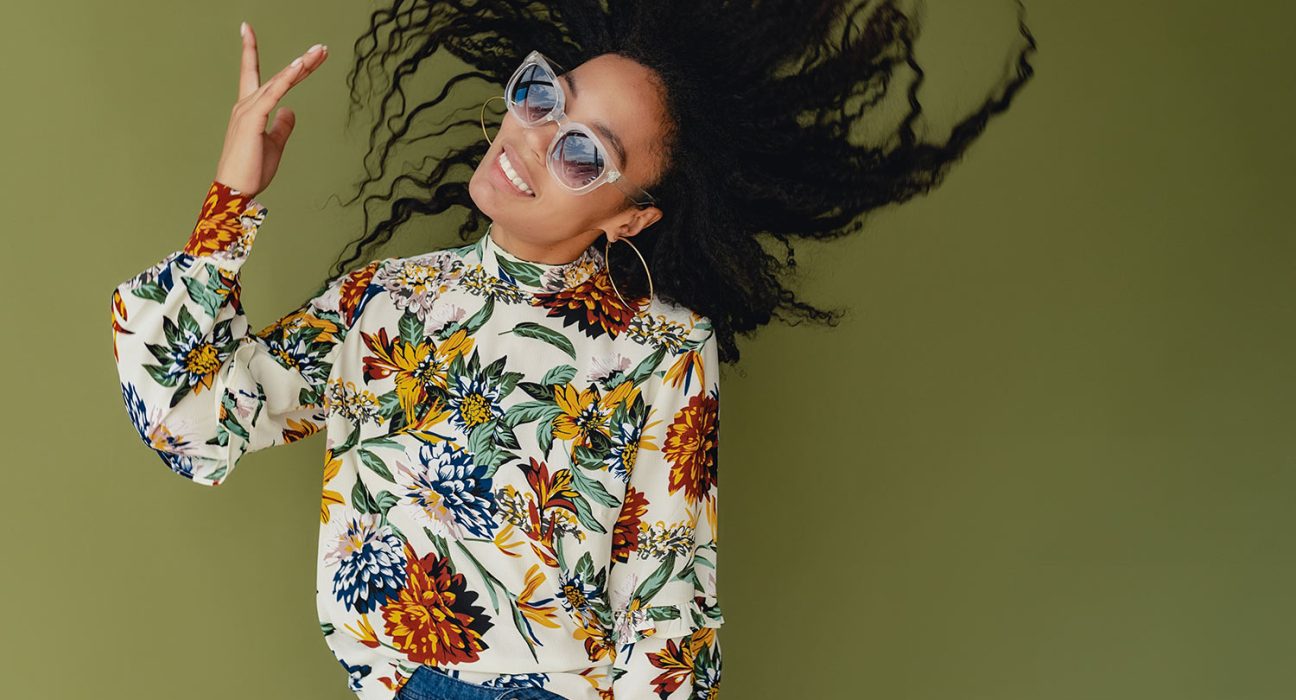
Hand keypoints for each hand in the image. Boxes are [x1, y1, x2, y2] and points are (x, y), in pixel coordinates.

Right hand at [214, 21, 328, 197]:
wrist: (236, 191)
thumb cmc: (251, 170)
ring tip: (320, 53)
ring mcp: (248, 110)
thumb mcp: (274, 144)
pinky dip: (287, 79)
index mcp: (249, 109)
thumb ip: (283, 126)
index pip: (253, 74)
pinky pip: (274, 94)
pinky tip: (300, 66)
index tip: (247, 28)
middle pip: (277, 75)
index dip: (251, 50)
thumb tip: (291, 110)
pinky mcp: (253, 119)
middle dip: (301, 61)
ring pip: (279, 81)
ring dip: (301, 66)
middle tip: (322, 48)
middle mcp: (246, 104)